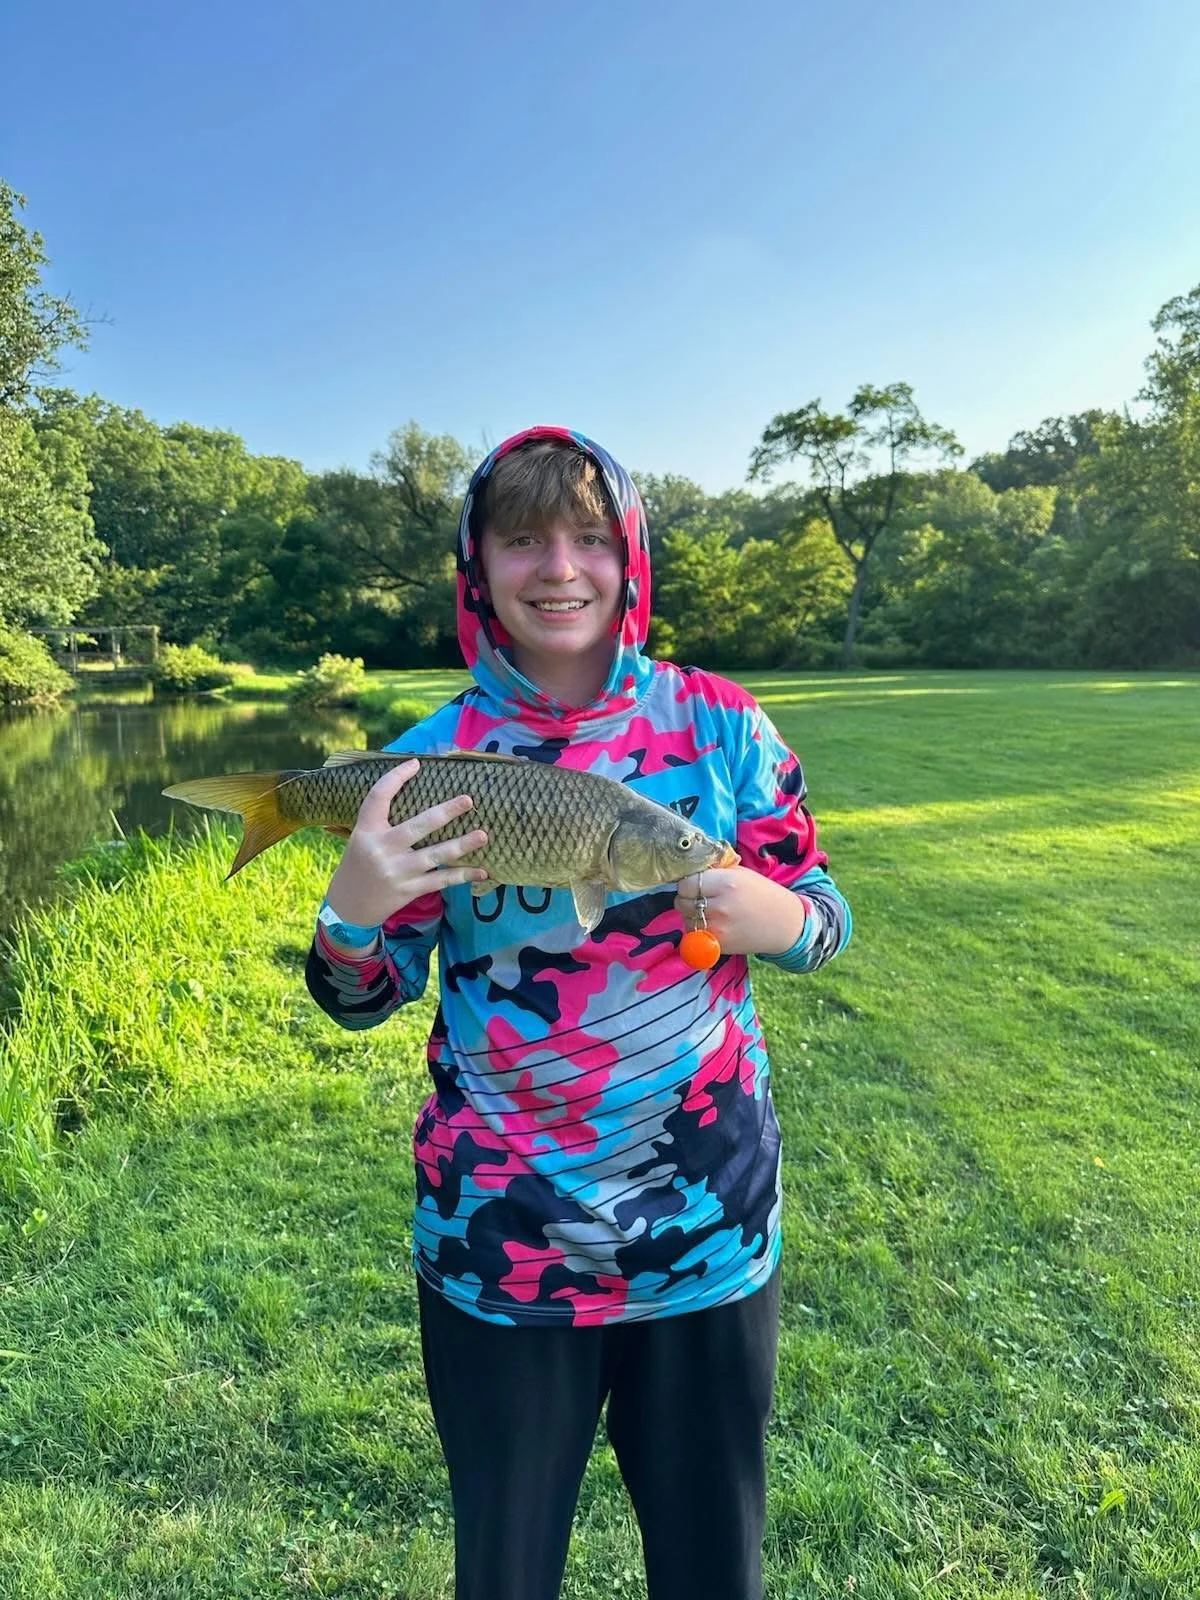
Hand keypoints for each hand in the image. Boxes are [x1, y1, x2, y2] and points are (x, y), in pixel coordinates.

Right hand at [323, 758, 487, 926]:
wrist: (348, 907)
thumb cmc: (359, 865)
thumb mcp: (361, 838)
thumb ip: (382, 819)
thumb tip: (412, 785)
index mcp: (366, 831)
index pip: (378, 797)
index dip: (396, 778)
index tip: (417, 763)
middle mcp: (381, 850)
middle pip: (417, 826)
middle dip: (445, 813)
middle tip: (468, 800)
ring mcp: (397, 872)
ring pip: (435, 855)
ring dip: (461, 845)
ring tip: (483, 835)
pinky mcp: (409, 891)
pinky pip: (440, 881)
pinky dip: (462, 876)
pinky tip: (482, 871)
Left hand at [674, 866, 805, 956]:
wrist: (783, 923)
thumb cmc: (760, 893)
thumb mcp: (739, 873)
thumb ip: (713, 871)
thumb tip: (686, 869)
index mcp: (726, 883)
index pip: (686, 883)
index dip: (687, 883)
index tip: (694, 884)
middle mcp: (720, 906)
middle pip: (682, 901)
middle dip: (686, 898)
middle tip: (700, 897)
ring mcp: (719, 928)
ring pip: (685, 919)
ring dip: (690, 914)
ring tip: (707, 911)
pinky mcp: (719, 945)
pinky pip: (693, 935)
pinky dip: (697, 929)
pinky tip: (712, 923)